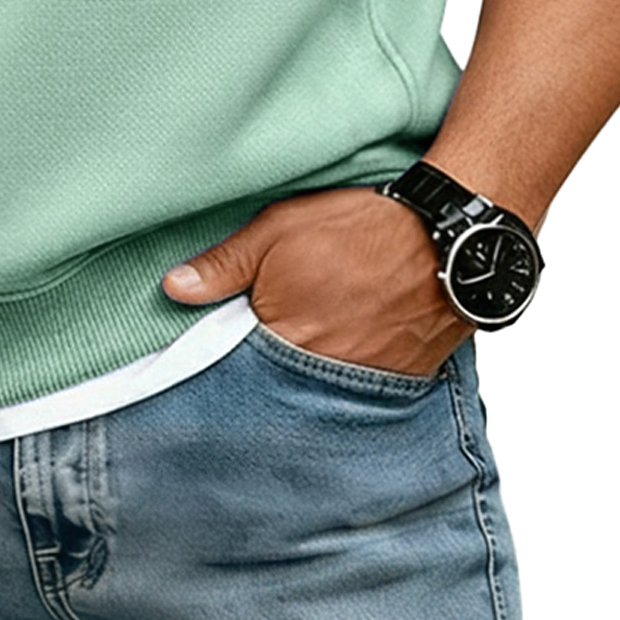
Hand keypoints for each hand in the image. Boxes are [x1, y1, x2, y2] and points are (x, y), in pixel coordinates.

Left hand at [161, 184, 474, 376]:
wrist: (446, 239)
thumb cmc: (360, 228)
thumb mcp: (279, 229)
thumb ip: (225, 264)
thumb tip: (173, 288)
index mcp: (281, 336)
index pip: (234, 362)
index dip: (226, 349)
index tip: (218, 344)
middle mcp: (318, 372)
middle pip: (275, 381)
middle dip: (265, 368)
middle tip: (269, 344)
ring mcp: (360, 382)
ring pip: (317, 389)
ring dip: (307, 374)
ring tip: (314, 342)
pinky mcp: (396, 383)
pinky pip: (360, 391)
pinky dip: (348, 375)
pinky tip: (348, 349)